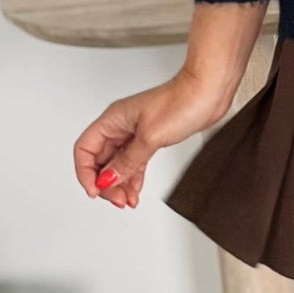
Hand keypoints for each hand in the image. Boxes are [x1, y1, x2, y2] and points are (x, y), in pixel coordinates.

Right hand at [72, 70, 222, 211]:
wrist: (208, 92)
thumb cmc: (182, 102)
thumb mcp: (150, 137)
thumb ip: (127, 161)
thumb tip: (108, 179)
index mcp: (113, 119)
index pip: (85, 149)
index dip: (86, 173)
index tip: (95, 191)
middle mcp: (120, 125)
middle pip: (99, 159)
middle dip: (105, 182)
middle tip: (117, 198)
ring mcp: (134, 132)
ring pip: (116, 163)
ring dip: (118, 183)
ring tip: (126, 200)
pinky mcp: (149, 138)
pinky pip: (132, 162)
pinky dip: (131, 177)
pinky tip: (134, 191)